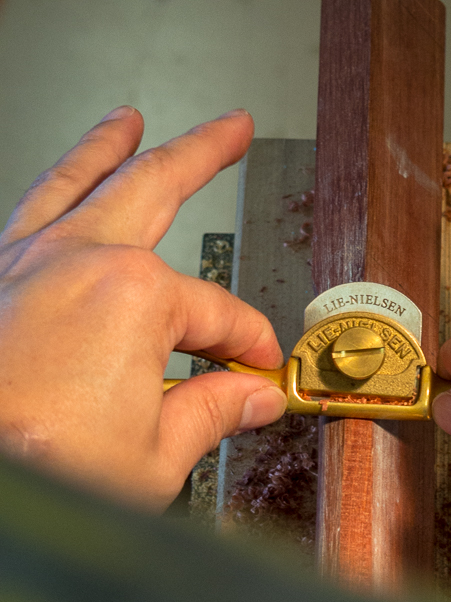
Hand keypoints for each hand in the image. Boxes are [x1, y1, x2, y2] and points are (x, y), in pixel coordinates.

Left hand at [0, 106, 285, 508]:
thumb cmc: (45, 468)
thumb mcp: (156, 457)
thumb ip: (213, 413)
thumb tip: (252, 398)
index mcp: (136, 298)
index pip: (218, 314)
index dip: (249, 345)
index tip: (260, 371)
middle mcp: (81, 260)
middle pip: (156, 187)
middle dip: (204, 154)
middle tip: (232, 131)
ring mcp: (29, 262)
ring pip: (80, 181)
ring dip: (112, 146)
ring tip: (130, 122)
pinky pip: (32, 211)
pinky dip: (55, 187)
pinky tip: (63, 189)